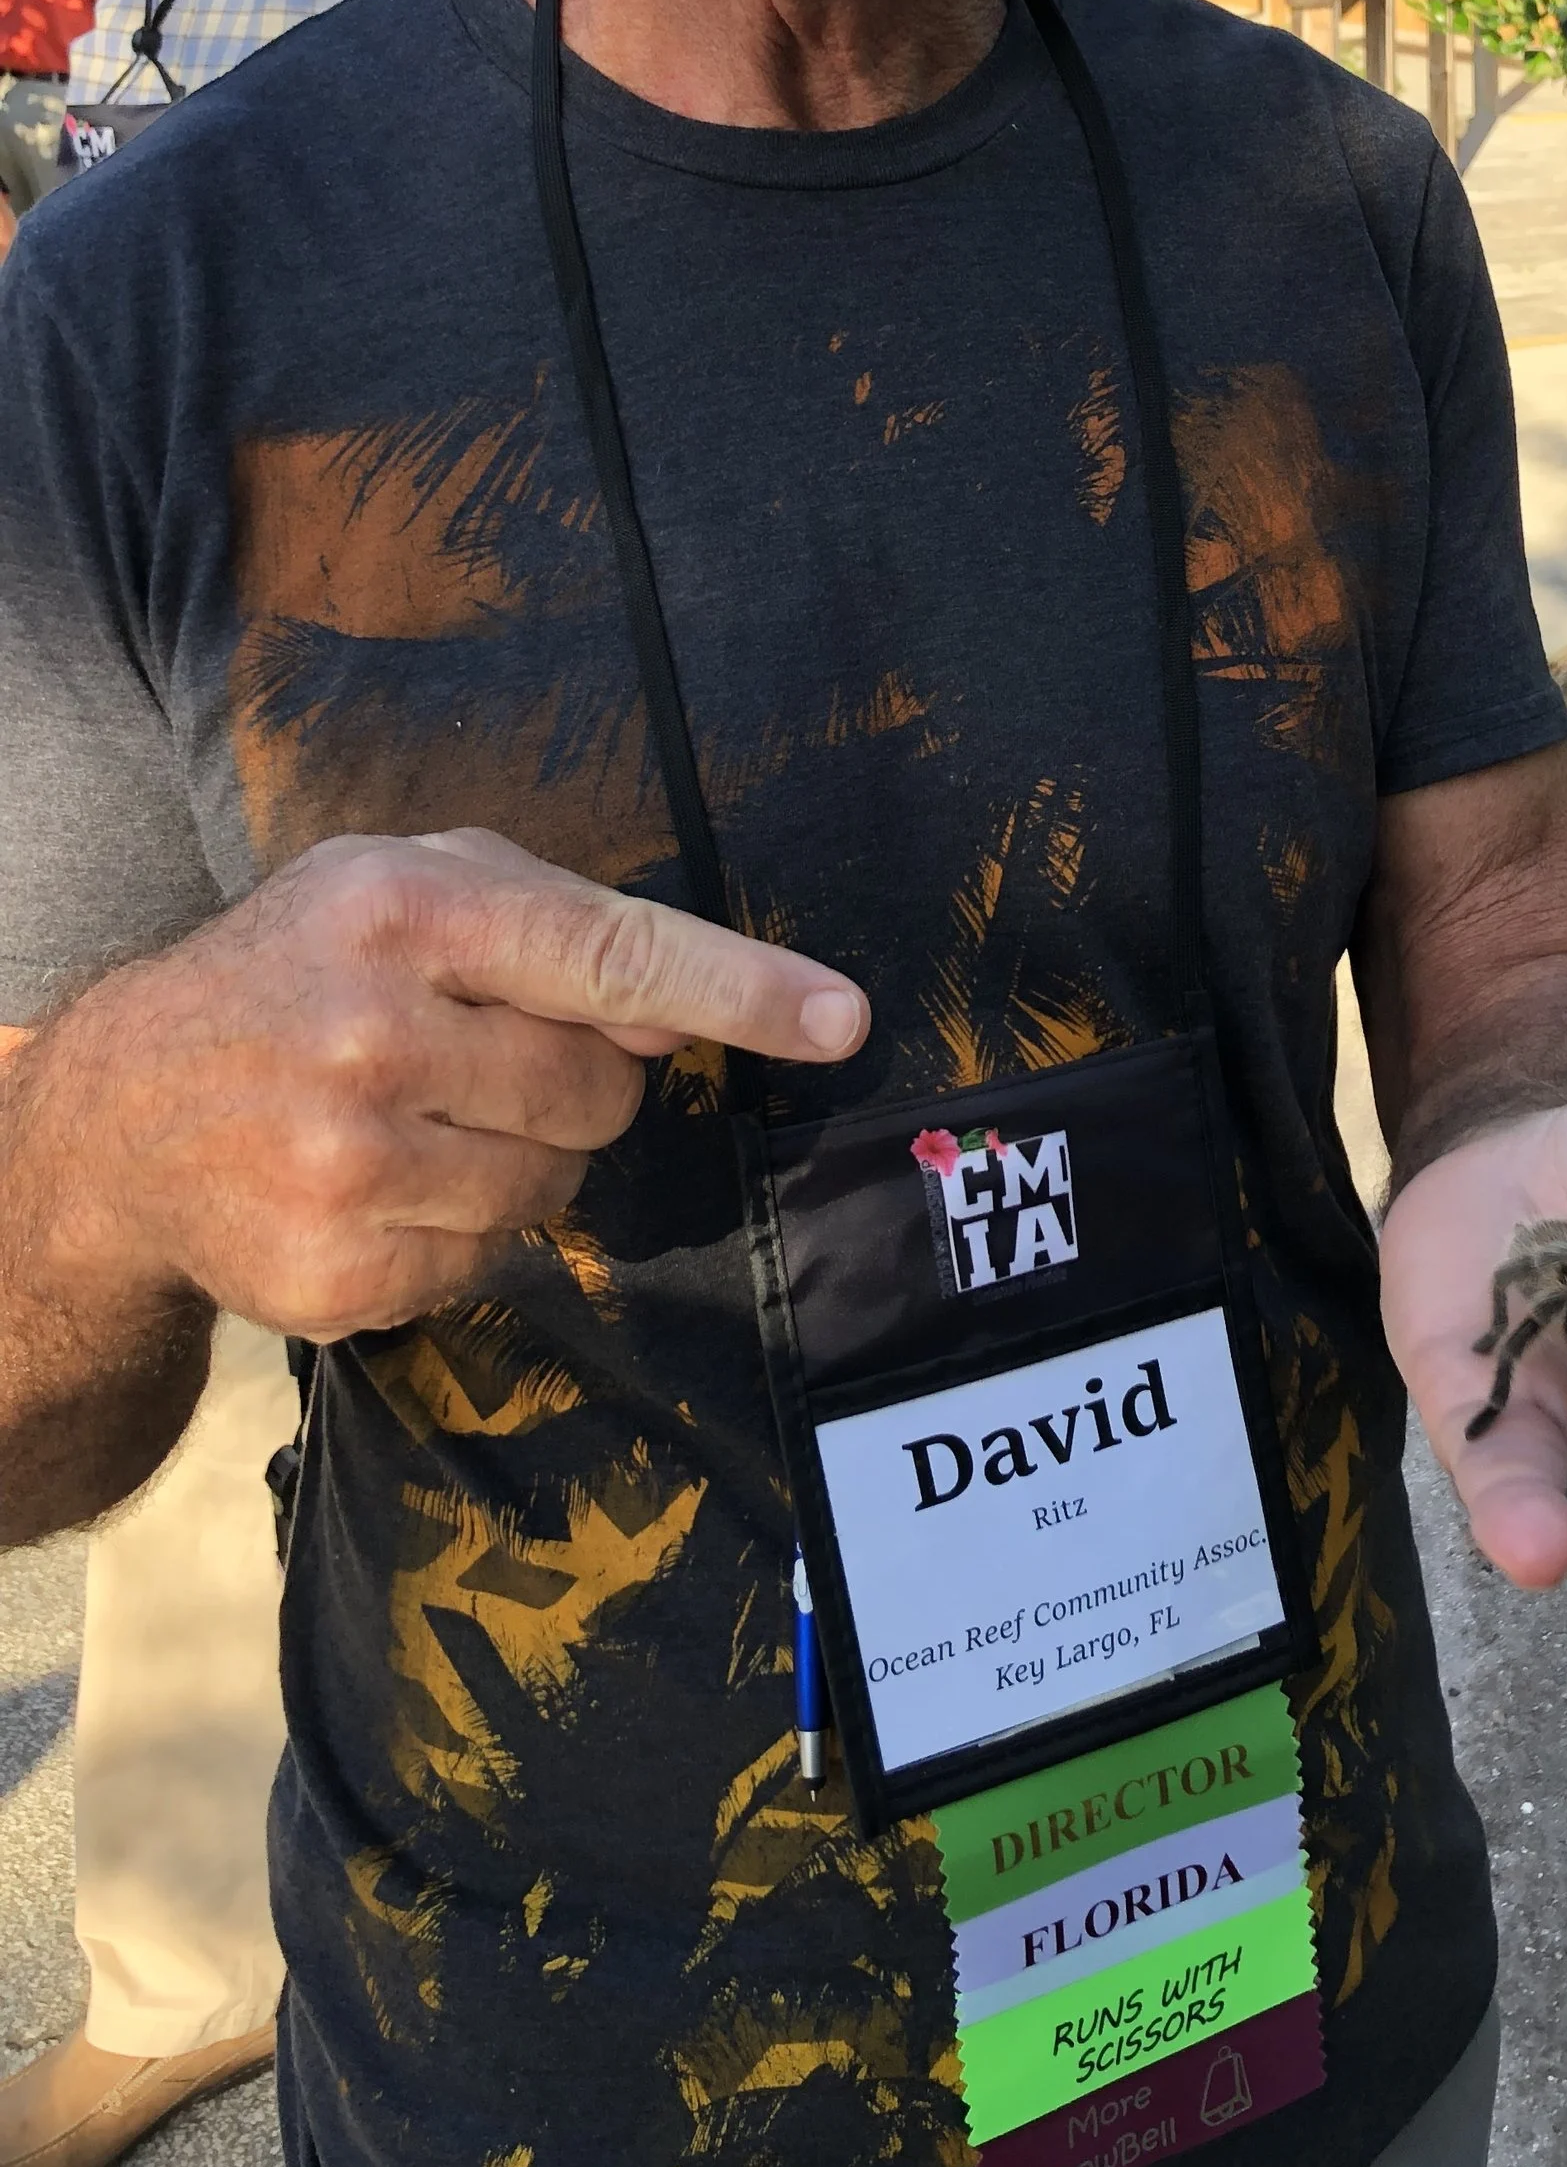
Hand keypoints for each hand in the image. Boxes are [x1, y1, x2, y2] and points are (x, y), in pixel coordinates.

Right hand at [47, 827, 869, 1340]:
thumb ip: (557, 924)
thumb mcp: (409, 891)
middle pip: (601, 1091)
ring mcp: (346, 1167)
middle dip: (577, 1084)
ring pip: (557, 1188)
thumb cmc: (302, 970)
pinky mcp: (335, 1275)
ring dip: (522, 1162)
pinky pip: (490, 1265)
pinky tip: (380, 1188)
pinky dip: (463, 1233)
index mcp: (405, 913)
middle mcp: (372, 1034)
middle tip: (482, 1062)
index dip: (740, 988)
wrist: (123, 1112)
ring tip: (420, 1123)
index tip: (842, 1019)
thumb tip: (685, 1019)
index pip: (610, 953)